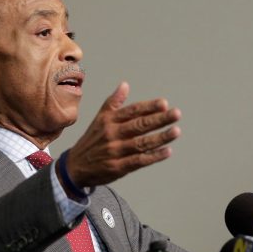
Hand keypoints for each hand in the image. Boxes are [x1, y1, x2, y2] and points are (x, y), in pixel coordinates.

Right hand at [66, 82, 180, 186]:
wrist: (75, 166)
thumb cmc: (92, 140)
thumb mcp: (99, 119)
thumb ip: (113, 102)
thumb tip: (125, 84)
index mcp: (108, 120)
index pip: (132, 111)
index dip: (148, 107)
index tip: (164, 103)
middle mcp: (112, 134)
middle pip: (139, 125)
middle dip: (159, 119)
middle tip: (176, 113)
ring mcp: (116, 151)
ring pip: (142, 143)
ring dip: (160, 137)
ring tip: (176, 131)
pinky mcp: (118, 167)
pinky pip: (139, 161)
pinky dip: (154, 156)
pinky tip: (168, 151)